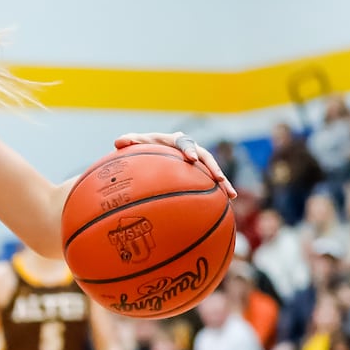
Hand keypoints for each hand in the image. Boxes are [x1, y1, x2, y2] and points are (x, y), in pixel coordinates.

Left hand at [113, 132, 235, 198]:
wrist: (148, 158)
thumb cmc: (140, 150)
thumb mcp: (134, 146)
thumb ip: (129, 142)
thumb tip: (119, 141)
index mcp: (175, 141)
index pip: (184, 142)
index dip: (189, 149)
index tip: (190, 159)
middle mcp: (190, 150)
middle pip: (206, 157)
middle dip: (214, 168)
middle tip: (219, 180)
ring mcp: (197, 164)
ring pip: (213, 172)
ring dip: (223, 183)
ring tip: (231, 196)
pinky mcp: (199, 176)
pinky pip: (210, 185)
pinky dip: (218, 194)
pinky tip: (226, 208)